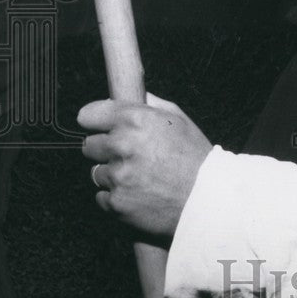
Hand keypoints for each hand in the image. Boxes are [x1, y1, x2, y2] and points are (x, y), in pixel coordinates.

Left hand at [78, 93, 212, 236]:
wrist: (208, 199)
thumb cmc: (196, 158)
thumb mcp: (180, 121)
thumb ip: (151, 105)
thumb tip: (132, 95)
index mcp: (136, 120)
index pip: (88, 115)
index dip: (95, 121)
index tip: (100, 127)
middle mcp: (122, 145)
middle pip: (89, 145)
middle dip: (106, 149)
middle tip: (129, 155)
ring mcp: (117, 176)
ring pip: (97, 172)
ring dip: (112, 174)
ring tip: (139, 177)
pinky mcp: (115, 202)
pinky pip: (102, 196)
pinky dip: (117, 197)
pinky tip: (139, 194)